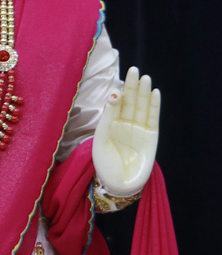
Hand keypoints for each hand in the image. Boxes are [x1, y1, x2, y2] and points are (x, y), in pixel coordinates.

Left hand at [92, 66, 159, 196]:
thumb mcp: (101, 139)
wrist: (118, 184)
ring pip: (142, 107)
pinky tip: (154, 93)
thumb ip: (107, 117)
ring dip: (144, 92)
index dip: (117, 95)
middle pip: (130, 101)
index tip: (116, 89)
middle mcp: (125, 124)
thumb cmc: (105, 164)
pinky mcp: (150, 135)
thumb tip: (113, 95)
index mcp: (110, 124)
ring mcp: (138, 129)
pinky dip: (154, 106)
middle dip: (131, 86)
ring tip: (145, 78)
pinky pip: (152, 118)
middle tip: (133, 70)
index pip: (115, 104)